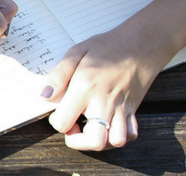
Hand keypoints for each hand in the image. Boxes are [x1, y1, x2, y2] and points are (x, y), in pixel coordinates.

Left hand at [43, 25, 169, 150]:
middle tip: (74, 127)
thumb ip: (59, 75)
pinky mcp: (133, 110)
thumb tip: (45, 96)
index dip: (57, 122)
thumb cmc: (107, 46)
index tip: (58, 112)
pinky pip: (130, 134)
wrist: (141, 44)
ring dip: (100, 141)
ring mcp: (122, 108)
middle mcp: (104, 101)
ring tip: (90, 127)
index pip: (64, 122)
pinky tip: (108, 125)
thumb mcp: (76, 52)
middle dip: (79, 141)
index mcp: (85, 87)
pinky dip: (119, 136)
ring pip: (115, 141)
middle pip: (94, 141)